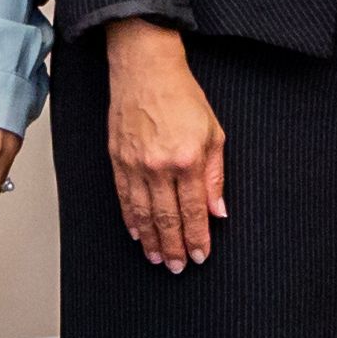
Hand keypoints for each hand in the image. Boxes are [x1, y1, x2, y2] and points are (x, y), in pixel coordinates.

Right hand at [107, 17, 225, 271]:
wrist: (145, 71)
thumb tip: (219, 210)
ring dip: (152, 240)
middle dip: (175, 246)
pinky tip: (138, 234)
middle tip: (178, 267)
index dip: (198, 237)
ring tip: (158, 258)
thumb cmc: (182, 97)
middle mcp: (160, 166)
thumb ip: (216, 175)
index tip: (200, 255)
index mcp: (188, 160)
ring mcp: (135, 165)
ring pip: (144, 213)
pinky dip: (131, 219)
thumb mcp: (213, 133)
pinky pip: (125, 198)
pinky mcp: (117, 160)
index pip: (195, 210)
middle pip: (168, 218)